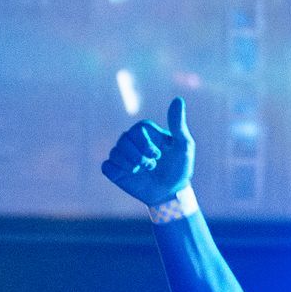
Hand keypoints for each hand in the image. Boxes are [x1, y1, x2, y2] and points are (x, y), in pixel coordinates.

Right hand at [101, 95, 194, 209]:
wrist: (170, 192)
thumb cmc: (179, 168)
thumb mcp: (183, 146)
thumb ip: (178, 124)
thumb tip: (178, 99)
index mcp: (146, 133)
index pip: (137, 129)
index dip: (145, 143)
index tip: (157, 155)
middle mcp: (132, 141)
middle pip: (124, 140)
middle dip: (138, 156)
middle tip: (152, 166)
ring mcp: (122, 156)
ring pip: (115, 152)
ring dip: (131, 165)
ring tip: (143, 171)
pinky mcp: (115, 170)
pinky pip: (107, 166)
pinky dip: (118, 171)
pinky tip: (130, 175)